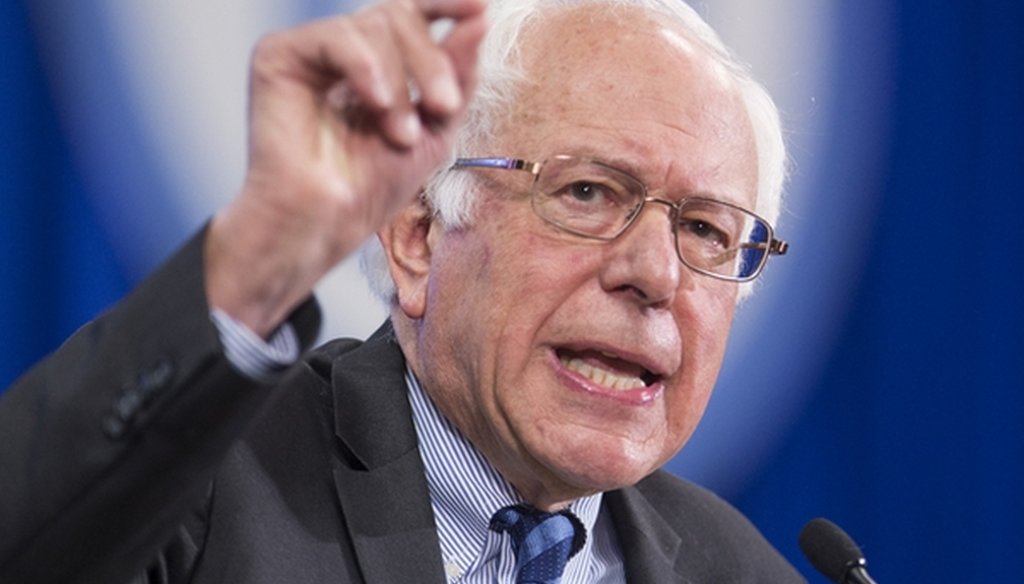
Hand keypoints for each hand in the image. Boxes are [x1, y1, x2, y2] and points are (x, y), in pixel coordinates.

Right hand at [204, 0, 486, 335]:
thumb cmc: (374, 187)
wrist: (326, 223)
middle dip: (431, 62)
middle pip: (399, 16)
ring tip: (399, 135)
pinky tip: (375, 103)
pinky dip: (366, 68)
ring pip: (374, 25)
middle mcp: (342, 51)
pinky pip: (337, 38)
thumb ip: (459, 73)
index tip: (481, 8)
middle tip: (444, 108)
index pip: (412, 14)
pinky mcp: (279, 57)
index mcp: (377, 64)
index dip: (446, 3)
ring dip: (400, 84)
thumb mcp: (437, 126)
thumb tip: (482, 15)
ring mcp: (311, 52)